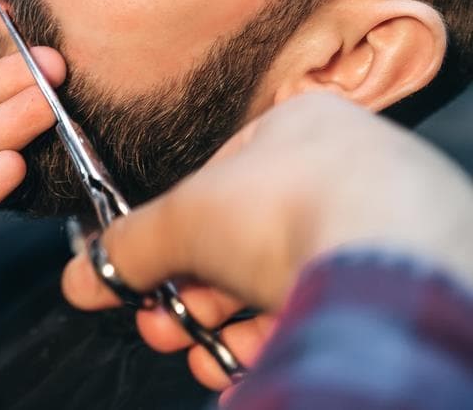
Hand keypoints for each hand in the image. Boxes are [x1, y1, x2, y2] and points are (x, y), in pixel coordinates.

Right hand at [61, 93, 472, 390]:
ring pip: (281, 278)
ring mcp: (382, 220)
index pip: (215, 182)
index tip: (144, 276)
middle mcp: (346, 166)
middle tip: (161, 324)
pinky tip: (240, 364)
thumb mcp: (182, 219)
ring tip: (196, 354)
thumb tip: (83, 275)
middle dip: (190, 292)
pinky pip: (325, 305)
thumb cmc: (291, 206)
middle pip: (243, 238)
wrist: (387, 260)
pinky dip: (275, 337)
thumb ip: (128, 245)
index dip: (172, 235)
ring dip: (224, 323)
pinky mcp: (404, 276)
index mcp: (298, 123)